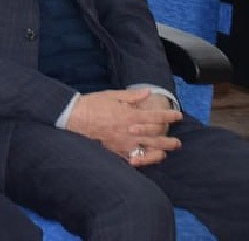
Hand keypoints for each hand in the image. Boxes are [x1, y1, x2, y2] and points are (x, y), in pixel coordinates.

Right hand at [64, 89, 181, 165]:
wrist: (74, 116)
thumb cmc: (93, 104)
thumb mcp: (112, 95)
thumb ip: (132, 96)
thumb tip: (148, 93)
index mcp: (130, 115)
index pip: (155, 117)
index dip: (169, 116)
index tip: (178, 116)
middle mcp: (130, 131)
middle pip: (156, 137)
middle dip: (169, 140)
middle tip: (177, 142)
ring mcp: (124, 143)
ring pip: (148, 150)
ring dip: (160, 152)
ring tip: (166, 153)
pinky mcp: (115, 150)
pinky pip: (133, 158)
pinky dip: (142, 160)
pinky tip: (147, 160)